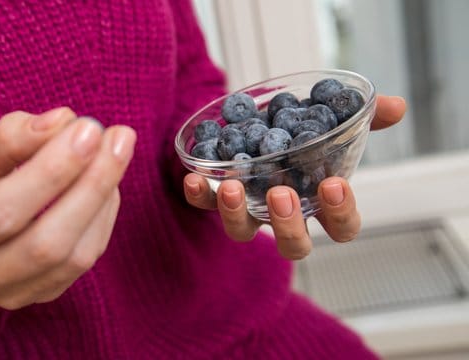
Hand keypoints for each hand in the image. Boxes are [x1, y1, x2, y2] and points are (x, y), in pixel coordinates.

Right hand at [0, 108, 136, 308]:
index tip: (87, 129)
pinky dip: (104, 216)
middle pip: (44, 244)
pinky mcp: (44, 295)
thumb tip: (63, 121)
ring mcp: (11, 295)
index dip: (49, 172)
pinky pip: (87, 262)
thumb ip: (11, 135)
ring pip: (74, 257)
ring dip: (104, 198)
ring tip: (117, 151)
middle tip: (119, 137)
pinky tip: (107, 182)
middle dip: (90, 185)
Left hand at [184, 95, 406, 259]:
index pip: (342, 227)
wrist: (250, 117)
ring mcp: (248, 208)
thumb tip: (394, 107)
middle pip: (293, 244)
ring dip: (236, 214)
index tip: (334, 185)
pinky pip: (203, 205)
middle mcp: (283, 213)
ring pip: (242, 232)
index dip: (340, 215)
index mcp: (318, 201)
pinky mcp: (213, 196)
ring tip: (230, 186)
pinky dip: (197, 194)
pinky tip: (192, 177)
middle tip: (282, 195)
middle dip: (288, 226)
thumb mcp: (329, 119)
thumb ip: (360, 117)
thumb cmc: (297, 128)